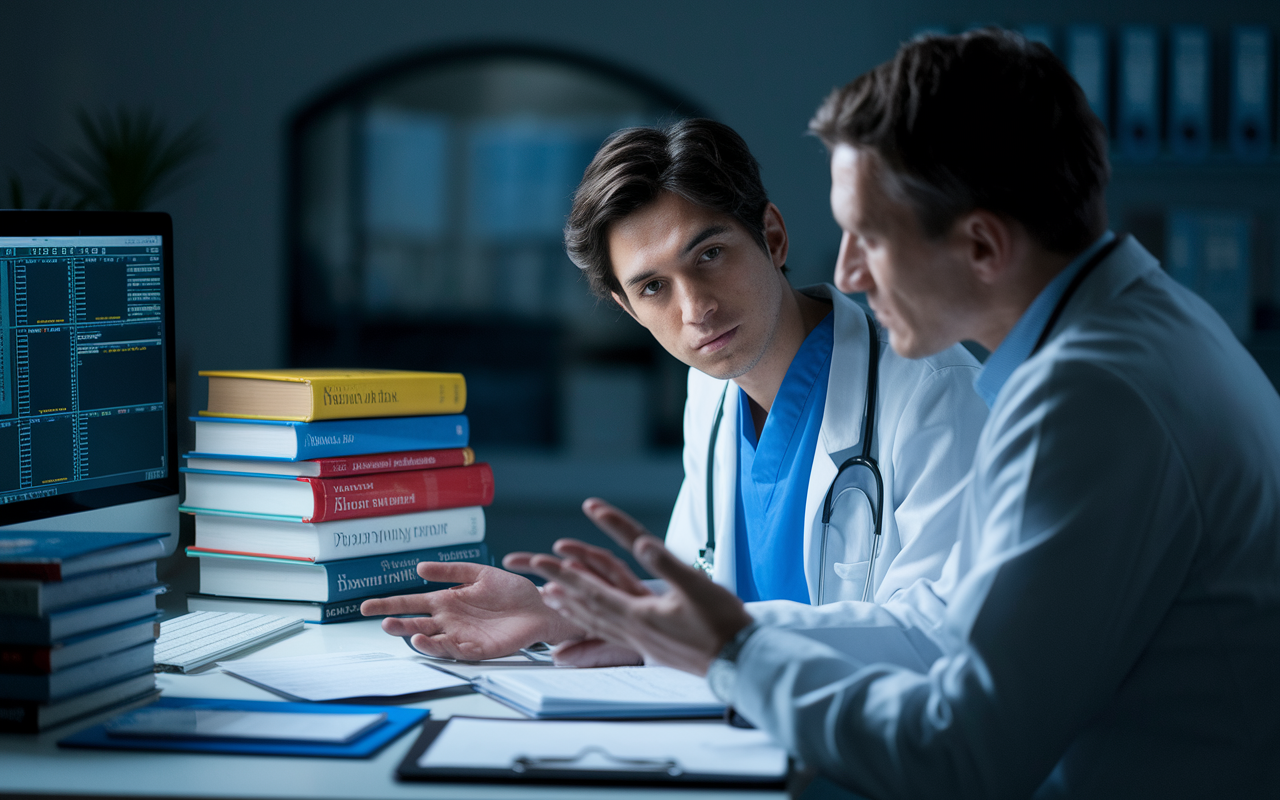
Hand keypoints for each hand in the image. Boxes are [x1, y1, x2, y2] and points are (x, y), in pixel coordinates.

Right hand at [359, 561, 584, 659]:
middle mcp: (450, 621)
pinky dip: (442, 648)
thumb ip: (451, 571)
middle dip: (398, 624)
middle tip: (383, 623)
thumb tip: (420, 569)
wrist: (541, 606)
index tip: (365, 606)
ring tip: (407, 632)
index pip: (412, 604)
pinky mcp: (479, 649)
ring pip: (433, 640)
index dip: (389, 605)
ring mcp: (462, 636)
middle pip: (416, 624)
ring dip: (418, 638)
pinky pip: (456, 651)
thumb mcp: (479, 573)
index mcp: (447, 602)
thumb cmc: (512, 591)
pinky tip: (432, 641)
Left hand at [515, 498, 753, 674]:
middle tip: (536, 571)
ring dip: (571, 607)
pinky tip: (593, 622)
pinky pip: (611, 633)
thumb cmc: (722, 623)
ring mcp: (641, 640)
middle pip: (586, 606)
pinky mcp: (651, 647)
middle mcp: (634, 629)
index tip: (544, 558)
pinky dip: (593, 623)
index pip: (592, 589)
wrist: (740, 660)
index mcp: (639, 614)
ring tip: (551, 597)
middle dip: (560, 585)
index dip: (566, 572)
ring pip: (596, 622)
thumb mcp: (696, 587)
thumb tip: (642, 543)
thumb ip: (667, 564)